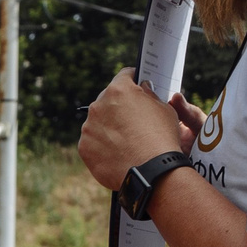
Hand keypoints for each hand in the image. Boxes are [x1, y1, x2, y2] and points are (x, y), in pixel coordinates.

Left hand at [81, 67, 197, 190]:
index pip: (124, 76)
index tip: (136, 82)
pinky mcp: (83, 147)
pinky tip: (116, 150)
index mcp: (119, 91)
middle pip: (108, 99)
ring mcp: (88, 128)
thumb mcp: (163, 108)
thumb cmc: (161, 136)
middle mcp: (98, 106)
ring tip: (125, 137)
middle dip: (119, 104)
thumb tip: (142, 89)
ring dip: (108, 125)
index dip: (133, 78)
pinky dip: (102, 143)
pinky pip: (93, 141)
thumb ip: (148, 95)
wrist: (149, 170)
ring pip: (98, 121)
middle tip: (132, 114)